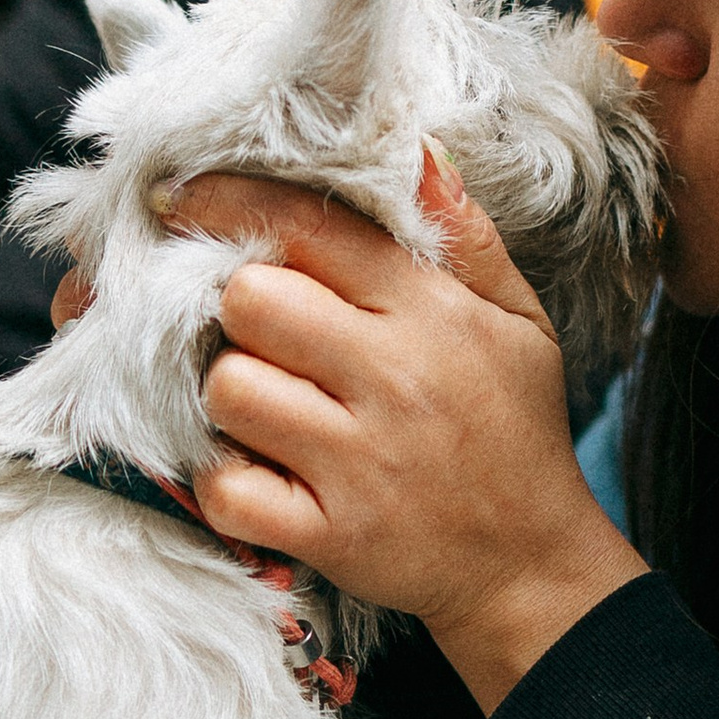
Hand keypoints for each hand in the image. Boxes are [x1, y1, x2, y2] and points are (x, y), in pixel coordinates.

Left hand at [177, 166, 646, 712]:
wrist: (533, 566)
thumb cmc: (515, 430)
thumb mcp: (518, 320)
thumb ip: (466, 236)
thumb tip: (417, 152)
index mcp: (431, 312)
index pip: (308, 228)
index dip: (228, 203)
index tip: (184, 200)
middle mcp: (394, 378)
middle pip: (249, 301)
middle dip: (233, 308)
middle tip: (257, 331)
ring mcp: (358, 461)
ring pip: (228, 389)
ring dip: (231, 394)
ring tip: (269, 406)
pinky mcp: (330, 533)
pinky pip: (228, 489)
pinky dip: (227, 483)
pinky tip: (263, 473)